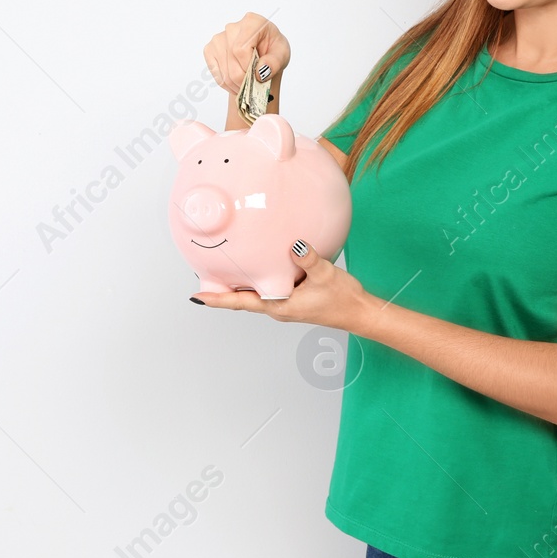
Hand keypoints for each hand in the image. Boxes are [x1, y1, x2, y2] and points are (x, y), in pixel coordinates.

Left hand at [191, 240, 366, 331]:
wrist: (360, 312)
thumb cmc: (343, 299)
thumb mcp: (325, 275)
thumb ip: (309, 259)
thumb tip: (295, 245)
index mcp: (278, 305)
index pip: (239, 303)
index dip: (217, 300)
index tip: (196, 297)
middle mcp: (277, 307)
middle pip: (241, 299)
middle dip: (221, 290)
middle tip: (201, 277)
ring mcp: (284, 304)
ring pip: (254, 294)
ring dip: (237, 285)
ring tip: (220, 270)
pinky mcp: (292, 299)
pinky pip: (268, 289)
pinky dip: (257, 279)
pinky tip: (257, 266)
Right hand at [203, 12, 290, 94]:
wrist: (262, 52)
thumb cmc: (272, 49)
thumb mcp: (283, 54)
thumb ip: (275, 62)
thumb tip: (260, 71)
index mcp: (252, 22)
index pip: (240, 48)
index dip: (247, 66)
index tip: (257, 75)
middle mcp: (232, 28)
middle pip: (231, 61)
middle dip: (244, 79)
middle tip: (253, 86)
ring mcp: (218, 38)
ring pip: (224, 71)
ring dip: (236, 85)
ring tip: (247, 86)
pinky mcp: (210, 49)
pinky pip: (216, 73)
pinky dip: (227, 84)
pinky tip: (237, 83)